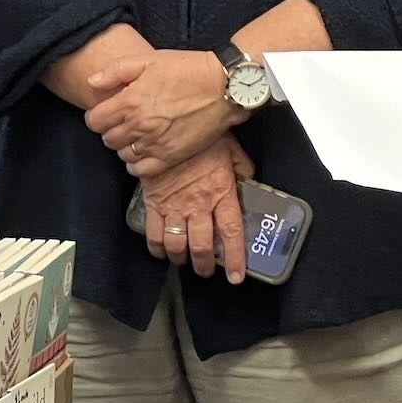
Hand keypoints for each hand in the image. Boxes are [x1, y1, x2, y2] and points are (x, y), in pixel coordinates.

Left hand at [86, 49, 241, 176]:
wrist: (225, 87)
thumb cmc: (189, 69)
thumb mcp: (150, 59)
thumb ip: (115, 71)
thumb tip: (91, 82)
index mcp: (130, 101)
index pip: (94, 120)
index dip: (98, 115)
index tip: (107, 111)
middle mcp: (139, 126)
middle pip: (107, 139)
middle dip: (111, 129)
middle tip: (124, 121)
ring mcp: (155, 144)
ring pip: (123, 154)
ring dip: (125, 146)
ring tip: (137, 135)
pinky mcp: (171, 156)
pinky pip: (142, 170)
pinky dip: (137, 164)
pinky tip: (144, 152)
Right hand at [139, 134, 254, 281]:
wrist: (169, 126)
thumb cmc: (204, 138)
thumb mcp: (232, 150)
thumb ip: (242, 169)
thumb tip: (248, 181)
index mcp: (221, 193)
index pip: (231, 231)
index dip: (235, 257)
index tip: (237, 276)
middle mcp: (198, 205)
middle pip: (200, 246)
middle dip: (204, 265)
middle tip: (206, 271)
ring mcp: (174, 206)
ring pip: (176, 244)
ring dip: (181, 259)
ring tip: (184, 262)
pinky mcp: (153, 202)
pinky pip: (153, 233)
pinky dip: (157, 247)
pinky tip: (162, 251)